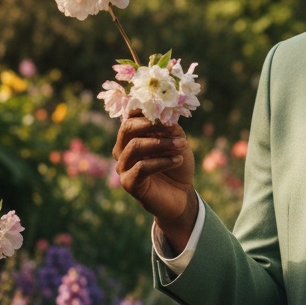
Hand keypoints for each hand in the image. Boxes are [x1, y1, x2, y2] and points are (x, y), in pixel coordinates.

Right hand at [113, 113, 197, 248]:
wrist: (181, 195)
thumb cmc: (176, 164)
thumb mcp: (178, 142)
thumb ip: (171, 129)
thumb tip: (166, 116)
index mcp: (132, 136)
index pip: (131, 115)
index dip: (146, 109)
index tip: (166, 109)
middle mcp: (122, 149)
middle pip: (127, 128)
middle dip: (151, 124)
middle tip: (172, 125)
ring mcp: (123, 166)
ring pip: (135, 146)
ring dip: (161, 143)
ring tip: (182, 144)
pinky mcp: (128, 183)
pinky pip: (141, 167)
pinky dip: (162, 161)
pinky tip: (178, 160)